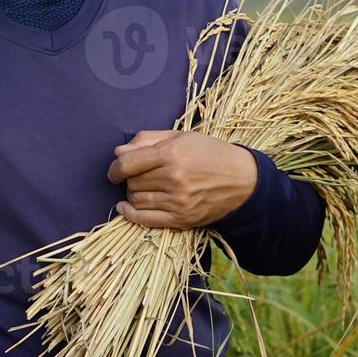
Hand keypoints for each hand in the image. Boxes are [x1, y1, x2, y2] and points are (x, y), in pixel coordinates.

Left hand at [106, 130, 257, 229]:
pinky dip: (130, 214)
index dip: (114, 168)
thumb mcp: (181, 137)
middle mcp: (174, 178)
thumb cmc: (210, 153)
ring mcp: (178, 200)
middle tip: (140, 176)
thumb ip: (147, 140)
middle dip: (129, 179)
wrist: (243, 179)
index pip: (127, 163)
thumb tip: (118, 152)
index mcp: (172, 153)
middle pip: (132, 182)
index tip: (114, 170)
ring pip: (136, 199)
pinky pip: (145, 219)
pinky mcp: (182, 218)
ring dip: (133, 194)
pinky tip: (125, 208)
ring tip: (144, 187)